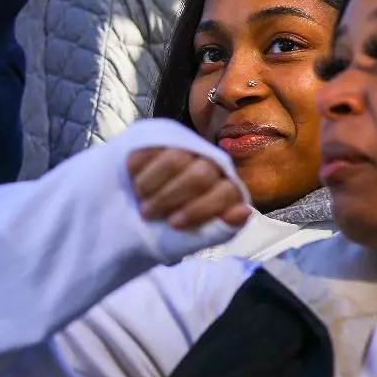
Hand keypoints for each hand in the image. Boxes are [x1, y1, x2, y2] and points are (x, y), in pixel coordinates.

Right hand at [126, 147, 250, 232]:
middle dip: (170, 197)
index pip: (225, 192)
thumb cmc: (171, 228)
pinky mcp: (160, 139)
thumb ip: (220, 229)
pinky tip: (132, 180)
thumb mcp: (195, 237)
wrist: (137, 214)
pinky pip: (151, 147)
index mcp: (226, 189)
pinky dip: (138, 168)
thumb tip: (243, 212)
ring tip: (139, 198)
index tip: (174, 224)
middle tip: (147, 213)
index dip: (200, 209)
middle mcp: (211, 164)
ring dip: (151, 183)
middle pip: (199, 176)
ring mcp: (187, 148)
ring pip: (174, 159)